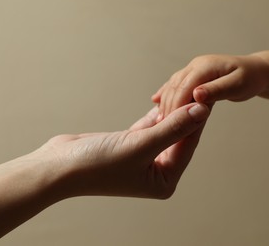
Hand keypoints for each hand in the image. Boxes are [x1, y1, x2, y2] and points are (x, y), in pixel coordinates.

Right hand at [36, 103, 210, 198]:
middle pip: (178, 137)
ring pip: (164, 130)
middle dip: (186, 114)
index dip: (198, 119)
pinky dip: (155, 114)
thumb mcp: (141, 145)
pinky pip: (149, 127)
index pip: (188, 145)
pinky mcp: (130, 145)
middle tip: (199, 88)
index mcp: (165, 181)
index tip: (208, 96)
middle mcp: (157, 172)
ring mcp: (144, 158)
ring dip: (172, 112)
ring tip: (185, 89)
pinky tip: (166, 99)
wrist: (59, 167)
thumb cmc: (99, 165)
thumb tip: (201, 111)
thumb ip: (173, 128)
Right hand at [152, 55, 268, 119]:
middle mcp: (196, 65)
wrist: (255, 71)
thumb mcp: (237, 86)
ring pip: (172, 85)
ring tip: (158, 120)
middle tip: (161, 127)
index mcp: (205, 66)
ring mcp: (192, 69)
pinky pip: (175, 84)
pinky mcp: (193, 74)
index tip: (170, 123)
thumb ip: (217, 90)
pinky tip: (155, 101)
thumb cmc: (250, 79)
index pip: (184, 86)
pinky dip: (166, 93)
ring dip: (164, 102)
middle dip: (167, 106)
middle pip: (175, 87)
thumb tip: (197, 95)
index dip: (176, 105)